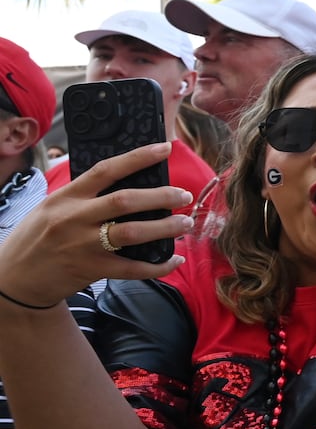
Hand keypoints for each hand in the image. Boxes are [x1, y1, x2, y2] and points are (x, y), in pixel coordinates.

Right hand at [0, 143, 190, 307]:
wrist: (14, 279)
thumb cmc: (37, 238)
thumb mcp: (52, 207)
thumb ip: (83, 195)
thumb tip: (126, 181)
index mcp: (66, 197)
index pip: (106, 169)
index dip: (138, 157)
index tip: (165, 149)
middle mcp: (75, 218)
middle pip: (125, 201)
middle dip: (161, 196)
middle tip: (183, 195)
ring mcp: (84, 245)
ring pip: (133, 233)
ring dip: (165, 227)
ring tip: (185, 223)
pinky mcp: (92, 270)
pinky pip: (133, 268)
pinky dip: (158, 266)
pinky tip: (175, 260)